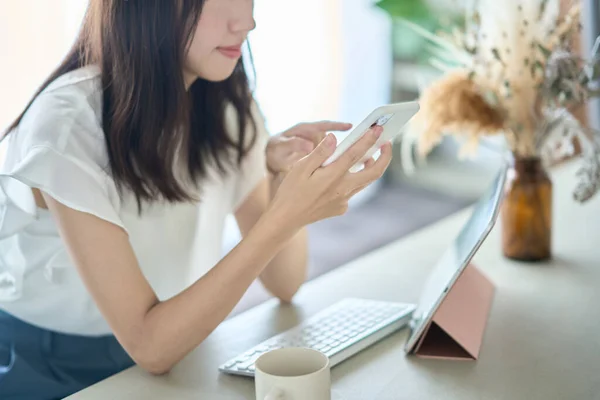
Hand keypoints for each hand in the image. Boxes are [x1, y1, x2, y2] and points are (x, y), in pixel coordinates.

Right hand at [267, 125, 391, 231]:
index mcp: (332, 177)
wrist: (286, 219)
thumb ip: (320, 152)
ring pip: (365, 182)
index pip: (356, 154)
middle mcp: (342, 190)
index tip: (377, 128)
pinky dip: (354, 179)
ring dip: (371, 167)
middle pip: (374, 172)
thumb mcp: (300, 168)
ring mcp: (343, 200)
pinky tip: (346, 173)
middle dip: (385, 156)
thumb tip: (334, 137)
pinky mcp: (341, 207)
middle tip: (386, 142)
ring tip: (370, 154)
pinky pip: (353, 190)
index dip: (368, 140)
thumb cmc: (290, 191)